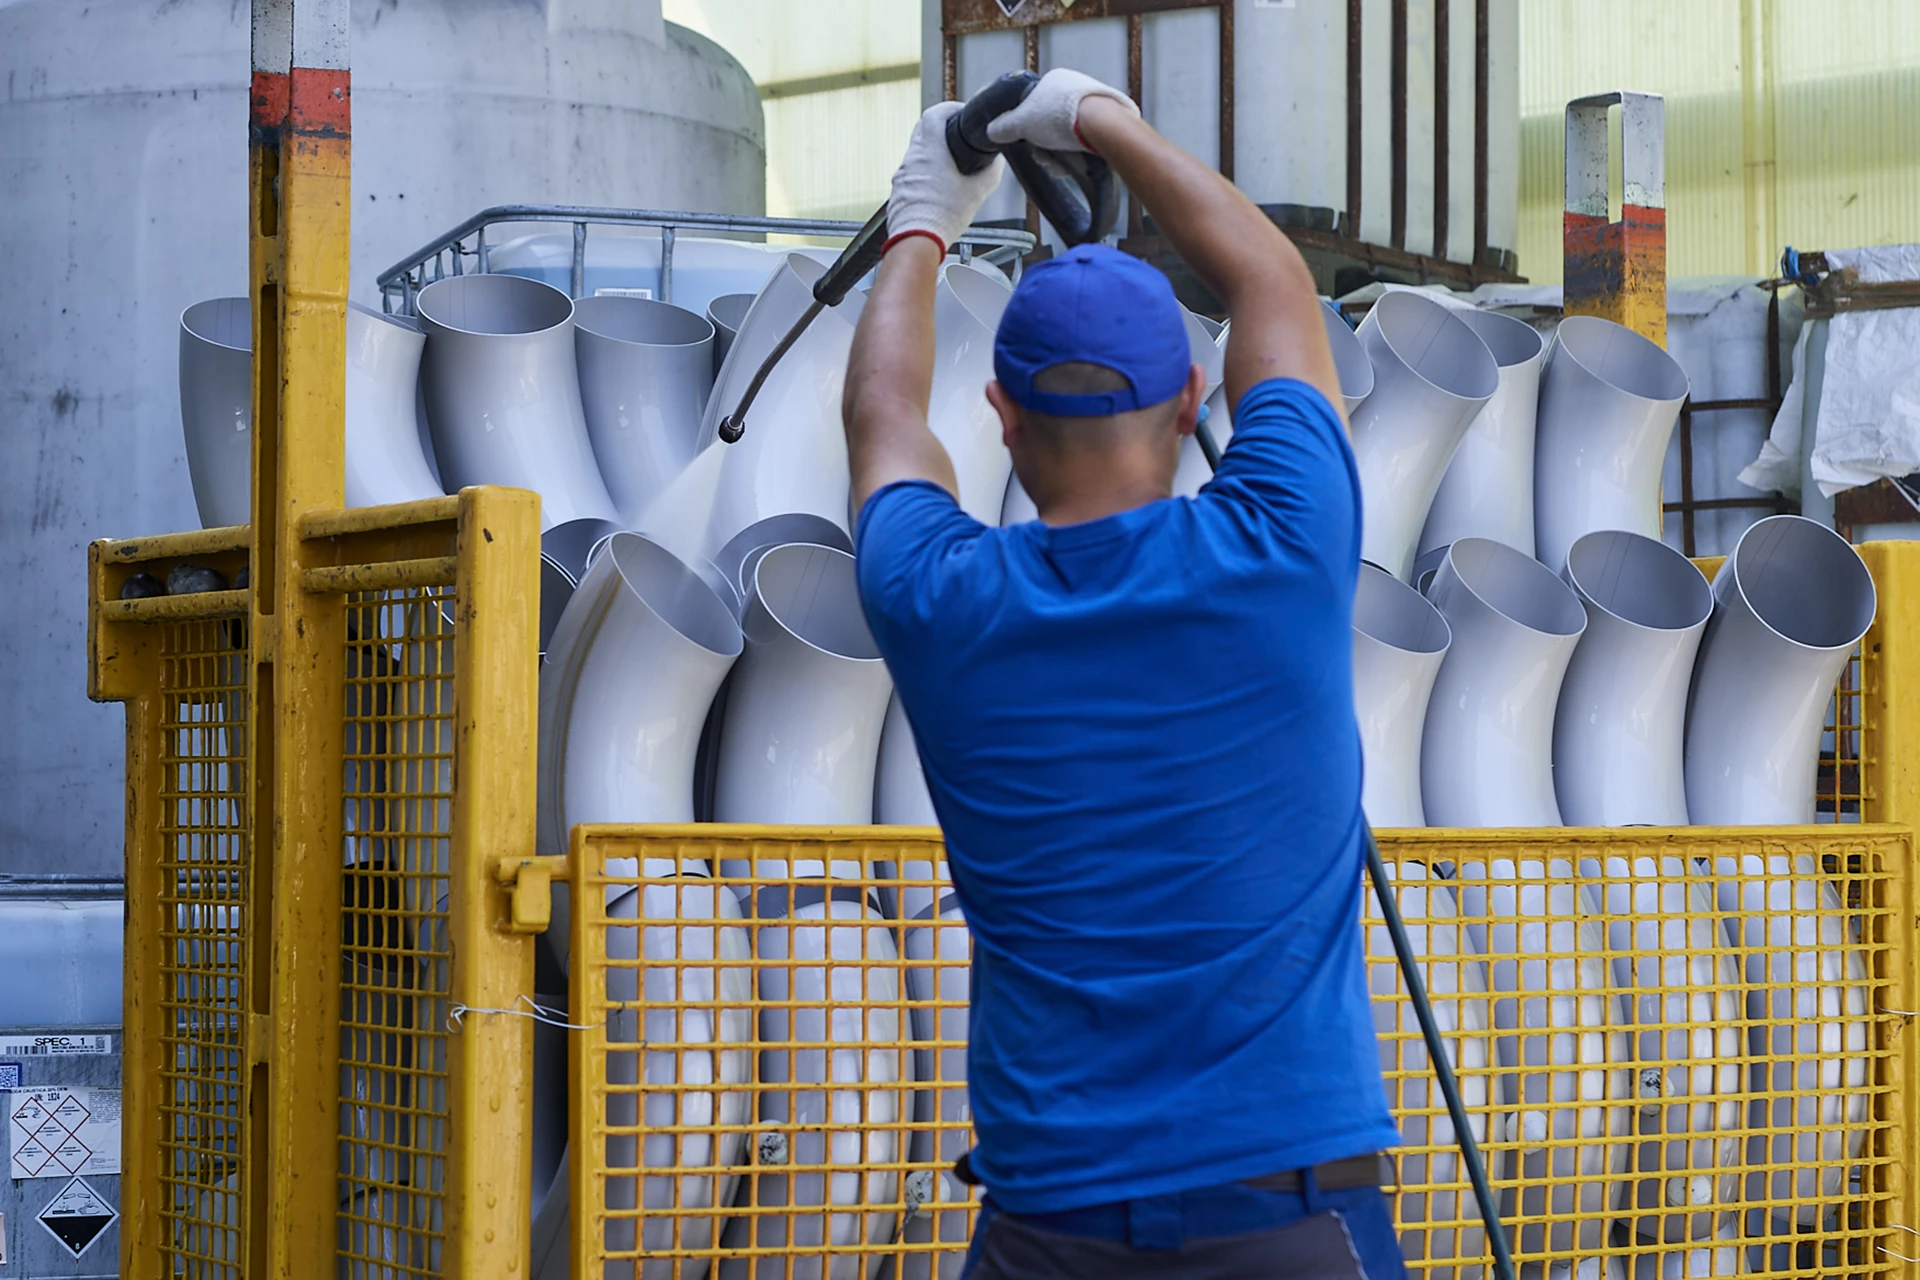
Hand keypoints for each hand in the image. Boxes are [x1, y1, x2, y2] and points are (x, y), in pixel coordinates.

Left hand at [886, 102, 1006, 255]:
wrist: (918, 240)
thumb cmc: (942, 217)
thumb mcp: (978, 192)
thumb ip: (990, 172)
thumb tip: (996, 162)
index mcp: (931, 150)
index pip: (935, 112)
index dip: (950, 108)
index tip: (960, 112)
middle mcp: (913, 157)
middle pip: (923, 128)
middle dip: (940, 128)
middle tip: (955, 135)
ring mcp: (903, 174)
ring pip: (916, 151)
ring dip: (932, 153)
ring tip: (949, 165)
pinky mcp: (899, 190)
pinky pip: (912, 173)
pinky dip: (924, 173)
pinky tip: (937, 188)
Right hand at [984, 68, 1138, 153]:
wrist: (1103, 125)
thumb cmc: (1060, 117)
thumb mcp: (1022, 123)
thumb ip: (1005, 127)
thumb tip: (992, 130)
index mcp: (1055, 80)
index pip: (1034, 106)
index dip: (1028, 129)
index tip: (1028, 143)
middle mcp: (1076, 87)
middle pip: (1051, 124)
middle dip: (1045, 147)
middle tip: (1045, 158)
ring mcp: (1096, 103)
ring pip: (1069, 135)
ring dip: (1061, 155)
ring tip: (1061, 166)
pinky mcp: (1111, 120)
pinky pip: (1088, 139)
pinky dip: (1080, 154)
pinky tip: (1078, 165)